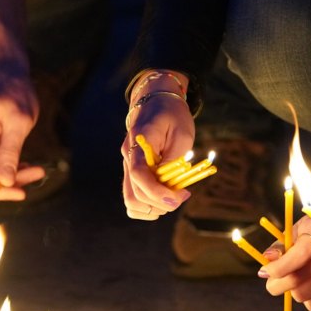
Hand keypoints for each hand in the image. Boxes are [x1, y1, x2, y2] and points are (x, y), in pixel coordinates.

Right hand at [121, 70, 193, 219]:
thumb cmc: (173, 116)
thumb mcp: (182, 134)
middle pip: (135, 194)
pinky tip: (163, 199)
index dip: (156, 192)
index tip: (176, 198)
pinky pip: (132, 199)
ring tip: (173, 198)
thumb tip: (170, 186)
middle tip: (183, 195)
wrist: (157, 103)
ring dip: (154, 208)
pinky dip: (147, 207)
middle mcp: (128, 157)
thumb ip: (174, 159)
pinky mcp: (131, 174)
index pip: (138, 174)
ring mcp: (127, 167)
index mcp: (139, 143)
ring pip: (131, 202)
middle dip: (161, 203)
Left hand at [257, 216, 310, 310]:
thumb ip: (283, 243)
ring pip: (306, 295)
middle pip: (298, 281)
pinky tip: (306, 287)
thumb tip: (266, 259)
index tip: (265, 271)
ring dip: (292, 292)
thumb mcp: (302, 225)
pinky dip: (307, 299)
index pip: (296, 258)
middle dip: (277, 285)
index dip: (275, 269)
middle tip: (271, 282)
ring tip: (291, 282)